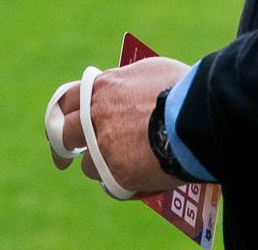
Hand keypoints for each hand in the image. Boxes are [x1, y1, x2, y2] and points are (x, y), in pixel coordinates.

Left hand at [54, 56, 189, 196]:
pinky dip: (121, 185)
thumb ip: (128, 83)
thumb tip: (124, 89)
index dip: (61, 114)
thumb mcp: (150, 70)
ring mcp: (104, 147)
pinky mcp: (118, 174)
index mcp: (103, 88)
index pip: (67, 99)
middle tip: (65, 158)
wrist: (198, 116)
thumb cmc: (181, 89)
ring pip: (89, 165)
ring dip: (101, 167)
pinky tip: (138, 180)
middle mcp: (96, 117)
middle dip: (63, 147)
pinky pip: (111, 186)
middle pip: (64, 135)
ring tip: (125, 166)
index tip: (60, 127)